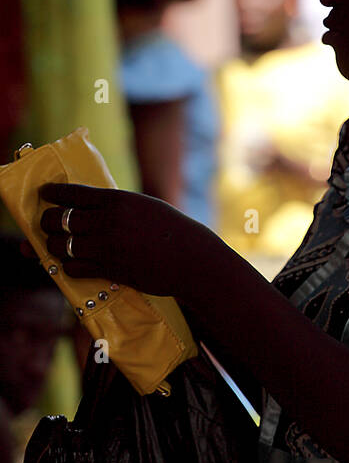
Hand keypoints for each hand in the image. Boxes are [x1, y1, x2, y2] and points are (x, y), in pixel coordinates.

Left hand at [38, 183, 200, 297]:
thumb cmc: (170, 229)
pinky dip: (68, 265)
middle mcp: (107, 222)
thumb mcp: (143, 206)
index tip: (44, 192)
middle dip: (47, 220)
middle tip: (46, 221)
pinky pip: (74, 267)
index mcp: (117, 200)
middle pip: (60, 219)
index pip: (74, 193)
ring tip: (53, 244)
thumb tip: (87, 209)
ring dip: (52, 245)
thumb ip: (116, 206)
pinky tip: (70, 263)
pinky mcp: (109, 270)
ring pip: (61, 245)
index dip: (54, 193)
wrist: (190, 258)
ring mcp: (106, 247)